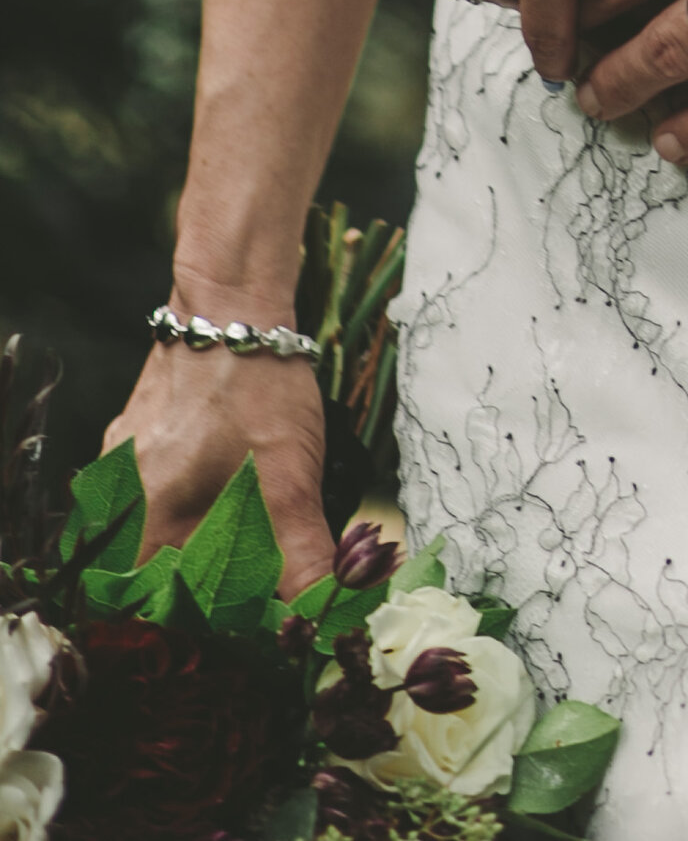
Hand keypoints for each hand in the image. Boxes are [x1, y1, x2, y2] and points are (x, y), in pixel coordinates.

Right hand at [106, 333, 331, 600]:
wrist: (232, 303)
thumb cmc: (256, 390)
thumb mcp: (289, 483)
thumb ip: (303, 562)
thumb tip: (328, 622)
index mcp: (141, 528)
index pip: (158, 612)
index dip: (208, 625)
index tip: (253, 622)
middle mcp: (118, 504)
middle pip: (157, 577)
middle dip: (209, 586)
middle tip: (261, 582)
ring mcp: (122, 469)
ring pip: (160, 534)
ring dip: (205, 547)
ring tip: (253, 537)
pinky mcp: (136, 443)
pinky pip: (159, 496)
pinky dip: (196, 509)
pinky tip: (232, 494)